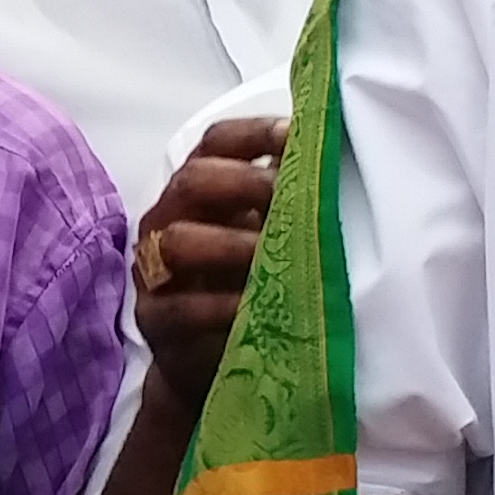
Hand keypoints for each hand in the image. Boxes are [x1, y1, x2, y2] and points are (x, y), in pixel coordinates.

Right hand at [130, 120, 282, 404]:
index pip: (215, 142)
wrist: (208, 361)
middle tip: (287, 196)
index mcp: (197, 190)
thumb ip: (286, 199)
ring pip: (178, 241)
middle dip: (243, 183)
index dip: (254, 133)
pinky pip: (181, 308)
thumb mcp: (263, 235)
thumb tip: (339, 160)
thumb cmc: (241, 284)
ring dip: (231, 244)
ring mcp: (157, 271)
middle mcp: (169, 219)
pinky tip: (251, 305)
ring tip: (270, 254)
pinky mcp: (156, 321)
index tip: (296, 136)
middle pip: (192, 181)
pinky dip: (219, 306)